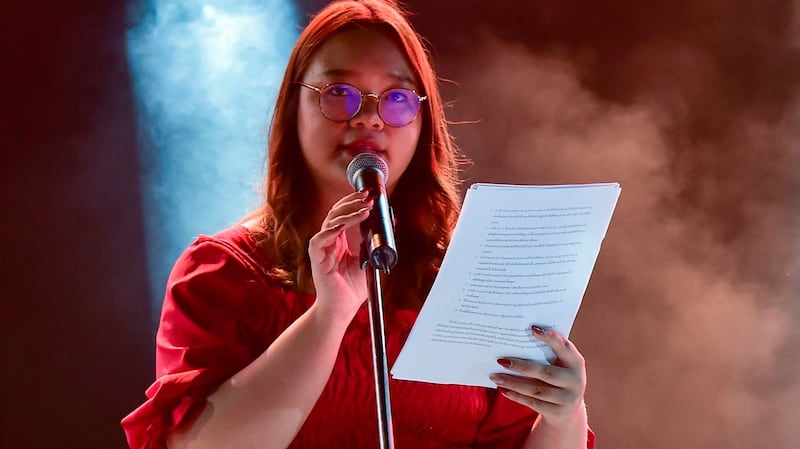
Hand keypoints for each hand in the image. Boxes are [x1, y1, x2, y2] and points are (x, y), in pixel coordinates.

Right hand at [307, 191, 372, 318]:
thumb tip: (391, 222)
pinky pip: (319, 241)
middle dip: (352, 202)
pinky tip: (342, 225)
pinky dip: (330, 231)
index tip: (369, 195)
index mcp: (338, 241)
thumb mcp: (370, 260)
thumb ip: (377, 242)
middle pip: (336, 213)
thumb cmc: (353, 288)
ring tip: (363, 208)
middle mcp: (328, 242)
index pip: (343, 214)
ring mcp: (321, 250)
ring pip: (329, 223)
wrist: (342, 309)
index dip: (354, 203)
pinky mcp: (317, 260)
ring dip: (347, 213)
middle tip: (368, 196)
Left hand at [490, 326, 586, 426]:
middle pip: (545, 372)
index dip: (550, 338)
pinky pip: (532, 403)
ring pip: (535, 390)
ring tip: (495, 376)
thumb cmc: (558, 379)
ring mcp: (567, 399)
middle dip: (521, 366)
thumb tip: (517, 339)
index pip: (564, 347)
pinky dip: (515, 396)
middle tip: (501, 360)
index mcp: (576, 363)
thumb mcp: (560, 366)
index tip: (532, 328)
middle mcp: (575, 381)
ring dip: (512, 382)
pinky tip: (502, 389)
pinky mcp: (557, 413)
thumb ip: (548, 353)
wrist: (568, 412)